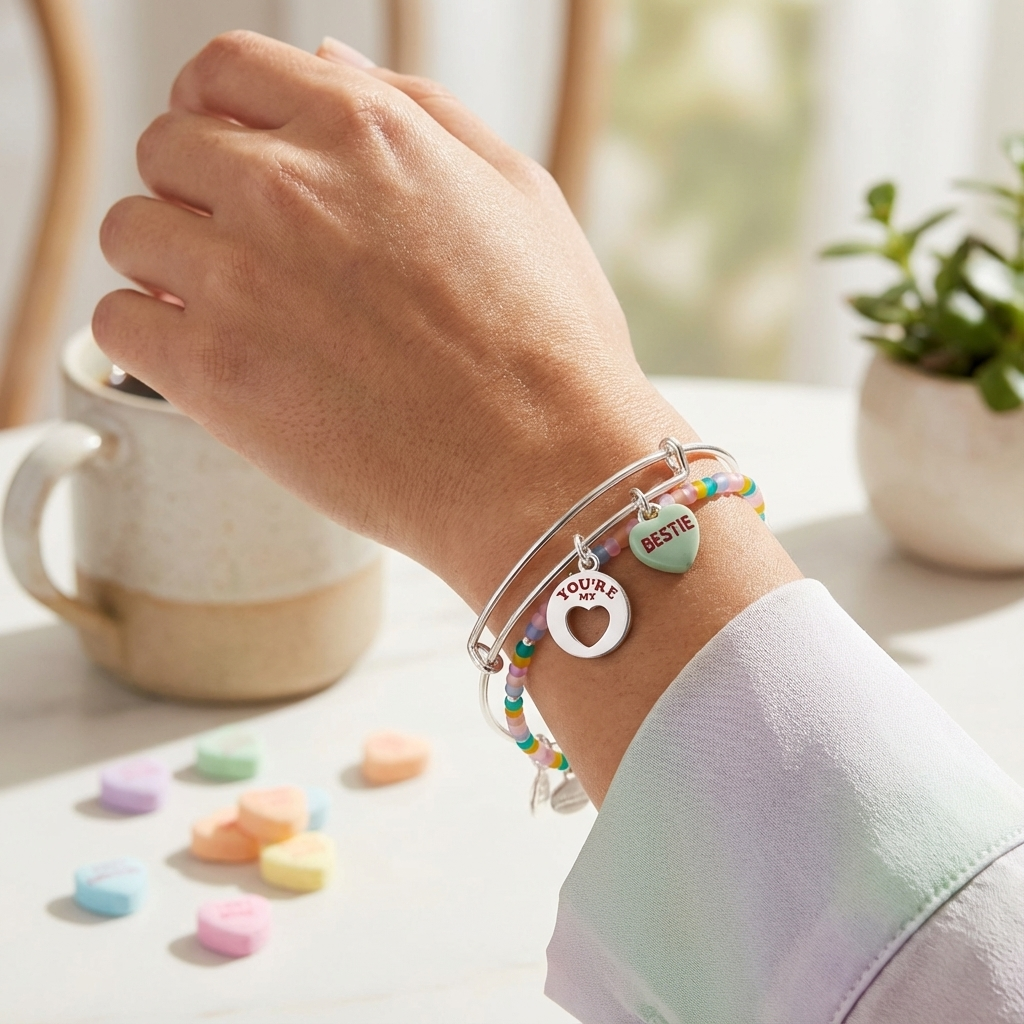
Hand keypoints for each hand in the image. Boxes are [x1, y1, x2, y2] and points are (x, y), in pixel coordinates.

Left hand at [94, 30, 680, 606]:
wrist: (545, 470)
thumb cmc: (551, 346)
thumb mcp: (517, 195)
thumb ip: (418, 113)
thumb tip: (327, 59)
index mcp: (362, 132)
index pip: (225, 70)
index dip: (216, 108)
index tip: (226, 150)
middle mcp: (287, 189)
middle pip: (165, 148)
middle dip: (194, 190)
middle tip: (240, 248)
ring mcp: (241, 279)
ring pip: (130, 232)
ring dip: (165, 262)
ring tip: (225, 307)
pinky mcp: (214, 372)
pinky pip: (116, 322)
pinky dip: (145, 333)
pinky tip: (201, 353)